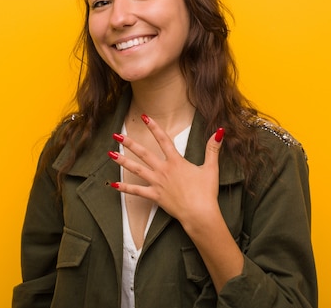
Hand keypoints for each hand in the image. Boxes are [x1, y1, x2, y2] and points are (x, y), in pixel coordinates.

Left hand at [108, 115, 224, 226]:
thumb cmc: (206, 192)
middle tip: (117, 135)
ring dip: (123, 161)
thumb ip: (212, 149)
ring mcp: (157, 183)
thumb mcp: (211, 168)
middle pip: (144, 153)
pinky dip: (125, 188)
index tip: (144, 117)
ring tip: (110, 153)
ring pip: (136, 170)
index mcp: (176, 162)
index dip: (154, 127)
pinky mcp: (155, 196)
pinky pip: (137, 192)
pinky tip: (113, 185)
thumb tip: (220, 131)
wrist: (200, 213)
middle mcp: (164, 170)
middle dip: (129, 143)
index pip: (163, 139)